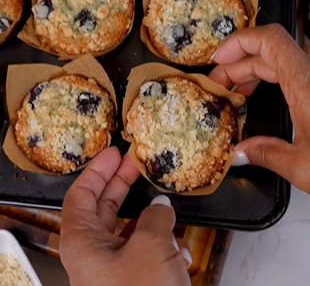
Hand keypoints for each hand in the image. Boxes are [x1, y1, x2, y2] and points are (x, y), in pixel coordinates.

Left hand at [60, 147, 191, 285]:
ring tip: (168, 212)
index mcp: (82, 242)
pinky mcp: (129, 282)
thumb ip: (156, 217)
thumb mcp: (151, 245)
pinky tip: (179, 252)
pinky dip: (161, 248)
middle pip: (102, 208)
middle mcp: (91, 255)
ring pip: (128, 231)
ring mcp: (110, 270)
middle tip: (135, 164)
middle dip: (122, 184)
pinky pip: (142, 254)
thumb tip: (161, 207)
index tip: (114, 153)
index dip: (97, 170)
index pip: (80, 195)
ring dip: (151, 222)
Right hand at [209, 24, 309, 193]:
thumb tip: (241, 153)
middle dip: (238, 64)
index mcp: (305, 83)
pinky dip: (270, 80)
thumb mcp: (303, 165)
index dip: (238, 42)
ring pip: (280, 61)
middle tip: (219, 86)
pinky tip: (261, 98)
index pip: (268, 39)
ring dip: (253, 72)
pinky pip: (291, 73)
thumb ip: (266, 154)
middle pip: (268, 51)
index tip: (218, 59)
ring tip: (236, 92)